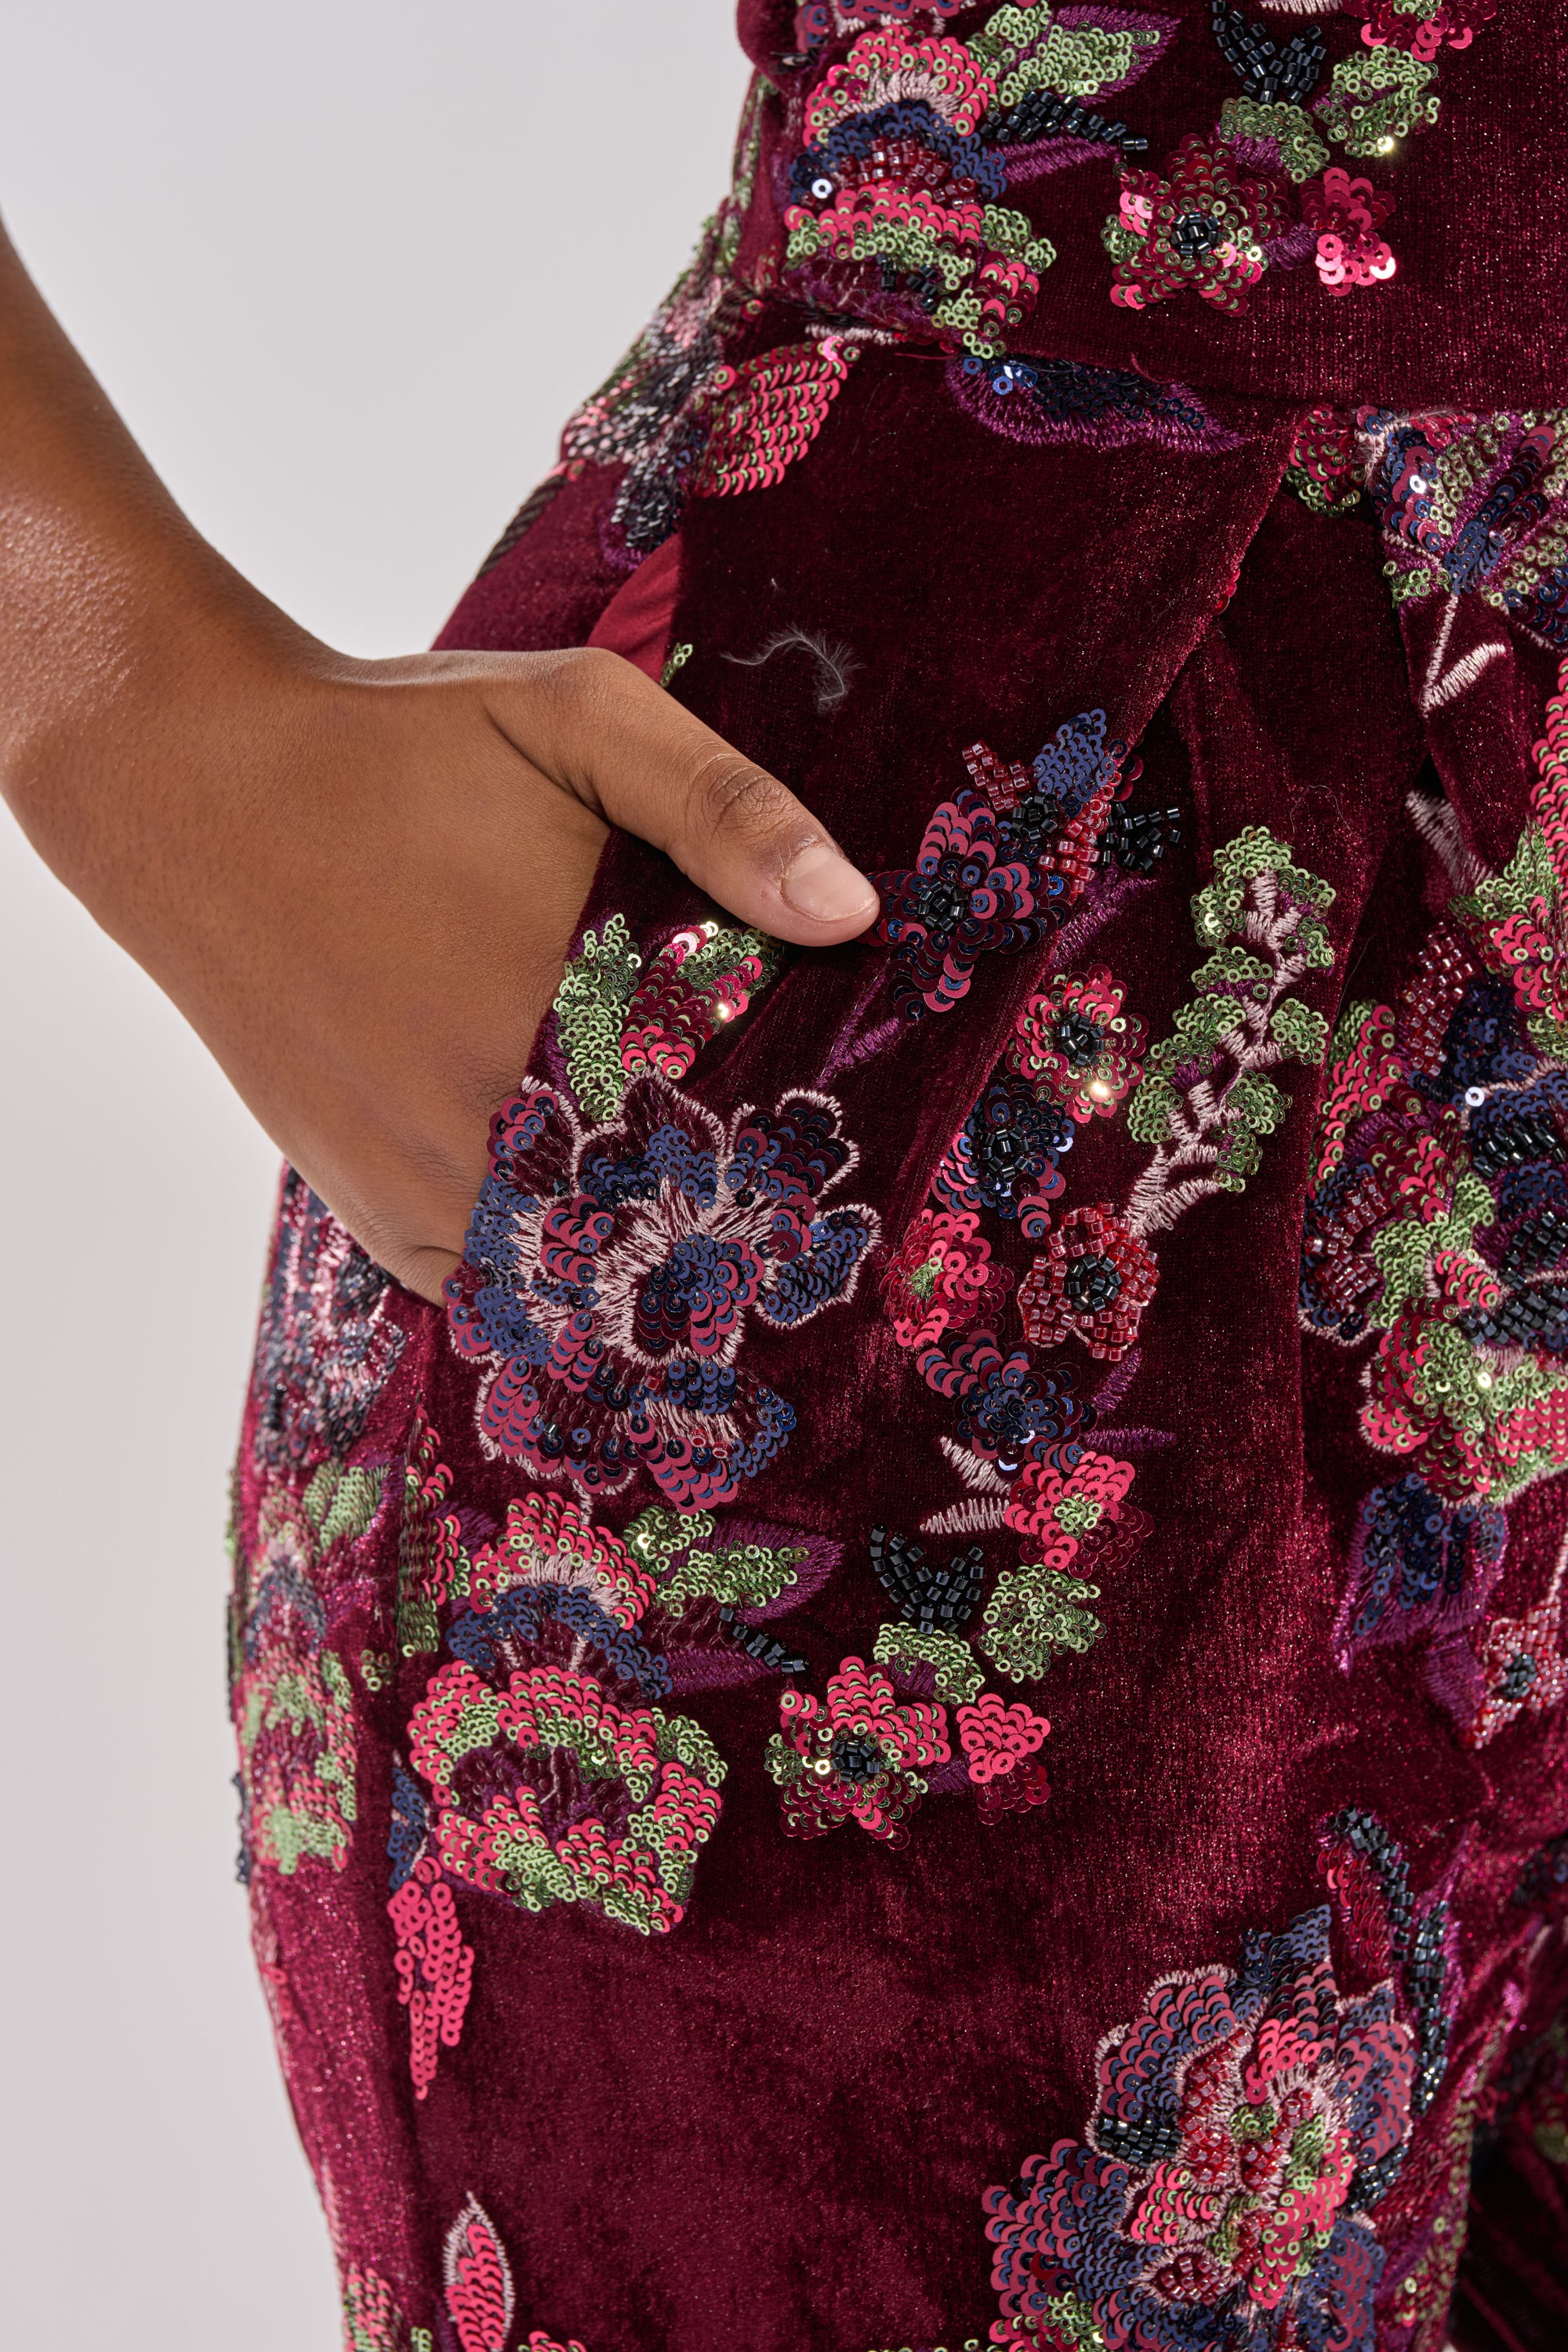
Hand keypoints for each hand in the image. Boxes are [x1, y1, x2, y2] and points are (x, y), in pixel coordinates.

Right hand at [0, 216, 879, 1304]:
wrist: (191, 782)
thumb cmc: (394, 743)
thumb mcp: (575, 717)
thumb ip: (722, 807)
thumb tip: (851, 914)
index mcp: (552, 1016)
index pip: (731, 1142)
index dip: (799, 1160)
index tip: (844, 1163)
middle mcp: (476, 1127)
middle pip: (659, 1227)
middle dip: (734, 1215)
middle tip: (801, 1207)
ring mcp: (413, 1183)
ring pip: (573, 1277)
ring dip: (643, 1258)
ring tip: (711, 1223)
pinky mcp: (365, 1208)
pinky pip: (485, 1286)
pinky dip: (547, 1271)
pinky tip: (595, 1225)